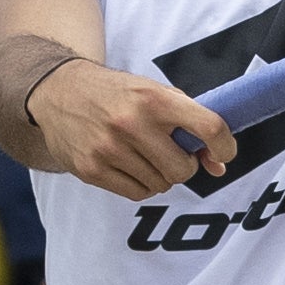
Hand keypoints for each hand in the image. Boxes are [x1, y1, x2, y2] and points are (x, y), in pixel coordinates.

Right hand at [36, 59, 235, 200]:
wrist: (59, 91)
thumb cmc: (118, 94)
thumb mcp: (155, 93)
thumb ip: (190, 122)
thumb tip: (218, 165)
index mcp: (153, 98)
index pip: (208, 127)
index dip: (225, 146)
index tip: (223, 153)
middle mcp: (131, 123)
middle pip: (183, 169)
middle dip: (184, 165)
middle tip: (171, 152)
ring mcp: (108, 149)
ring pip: (161, 185)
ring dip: (161, 175)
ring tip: (144, 155)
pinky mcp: (91, 169)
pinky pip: (137, 193)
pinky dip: (142, 185)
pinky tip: (130, 165)